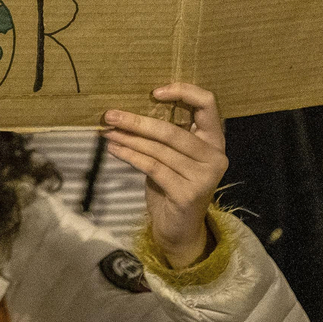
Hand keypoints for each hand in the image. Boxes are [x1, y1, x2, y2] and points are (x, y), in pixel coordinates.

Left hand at [104, 83, 228, 268]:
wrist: (180, 229)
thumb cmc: (173, 185)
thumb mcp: (174, 155)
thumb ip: (167, 134)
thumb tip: (129, 109)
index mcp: (214, 140)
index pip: (207, 103)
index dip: (183, 91)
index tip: (153, 92)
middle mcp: (215, 156)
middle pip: (173, 129)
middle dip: (137, 120)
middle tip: (110, 114)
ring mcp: (204, 177)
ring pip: (159, 149)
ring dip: (128, 138)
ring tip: (107, 131)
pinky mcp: (188, 194)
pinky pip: (153, 167)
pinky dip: (130, 156)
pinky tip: (114, 149)